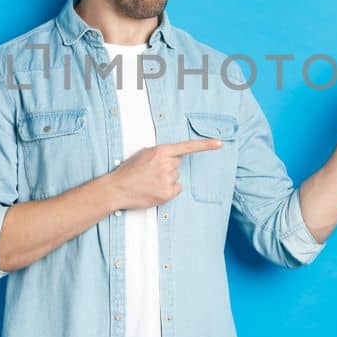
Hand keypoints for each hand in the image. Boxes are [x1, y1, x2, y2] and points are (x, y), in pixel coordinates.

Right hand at [104, 138, 223, 209]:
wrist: (117, 188)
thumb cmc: (129, 170)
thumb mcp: (144, 154)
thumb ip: (161, 153)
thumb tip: (175, 157)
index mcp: (160, 151)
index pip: (188, 147)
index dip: (206, 145)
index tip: (219, 144)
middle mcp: (166, 164)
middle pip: (178, 163)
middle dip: (168, 166)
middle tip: (151, 171)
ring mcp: (167, 179)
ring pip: (176, 176)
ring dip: (167, 178)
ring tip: (150, 181)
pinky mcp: (167, 193)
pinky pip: (177, 189)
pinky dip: (169, 190)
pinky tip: (155, 189)